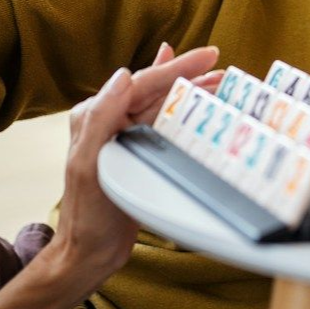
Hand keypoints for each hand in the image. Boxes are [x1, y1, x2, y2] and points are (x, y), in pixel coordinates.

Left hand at [47, 43, 219, 296]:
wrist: (91, 252)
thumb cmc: (89, 214)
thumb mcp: (90, 164)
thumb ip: (101, 118)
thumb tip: (124, 75)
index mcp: (95, 116)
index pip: (142, 83)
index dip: (177, 67)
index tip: (209, 57)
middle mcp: (109, 120)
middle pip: (156, 89)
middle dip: (189, 75)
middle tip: (220, 65)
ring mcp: (125, 136)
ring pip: (164, 104)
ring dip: (191, 90)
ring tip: (220, 81)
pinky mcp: (139, 152)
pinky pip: (165, 122)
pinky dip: (184, 109)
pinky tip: (194, 97)